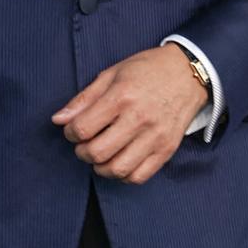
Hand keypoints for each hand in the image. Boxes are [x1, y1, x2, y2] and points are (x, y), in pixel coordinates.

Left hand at [52, 43, 204, 184]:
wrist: (189, 73)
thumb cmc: (147, 70)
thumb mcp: (112, 74)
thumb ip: (83, 99)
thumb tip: (58, 120)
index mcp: (122, 96)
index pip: (83, 128)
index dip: (70, 133)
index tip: (73, 129)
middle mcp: (139, 119)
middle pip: (97, 152)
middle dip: (82, 152)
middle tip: (84, 144)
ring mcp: (155, 137)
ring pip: (117, 169)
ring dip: (100, 167)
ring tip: (100, 155)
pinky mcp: (167, 150)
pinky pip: (139, 176)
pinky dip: (123, 175)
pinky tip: (119, 162)